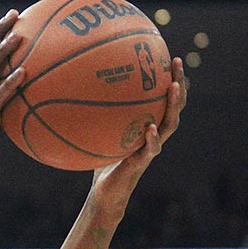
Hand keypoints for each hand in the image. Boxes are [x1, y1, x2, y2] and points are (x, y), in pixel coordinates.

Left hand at [91, 57, 188, 216]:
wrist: (104, 192)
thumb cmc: (99, 161)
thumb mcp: (94, 134)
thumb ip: (89, 116)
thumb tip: (70, 90)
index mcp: (145, 125)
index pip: (161, 98)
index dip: (167, 78)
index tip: (165, 56)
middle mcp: (152, 134)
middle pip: (172, 105)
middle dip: (177, 82)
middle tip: (175, 62)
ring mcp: (150, 148)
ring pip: (169, 124)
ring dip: (173, 105)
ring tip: (174, 87)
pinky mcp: (141, 163)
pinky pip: (150, 150)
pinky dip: (152, 139)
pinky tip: (151, 128)